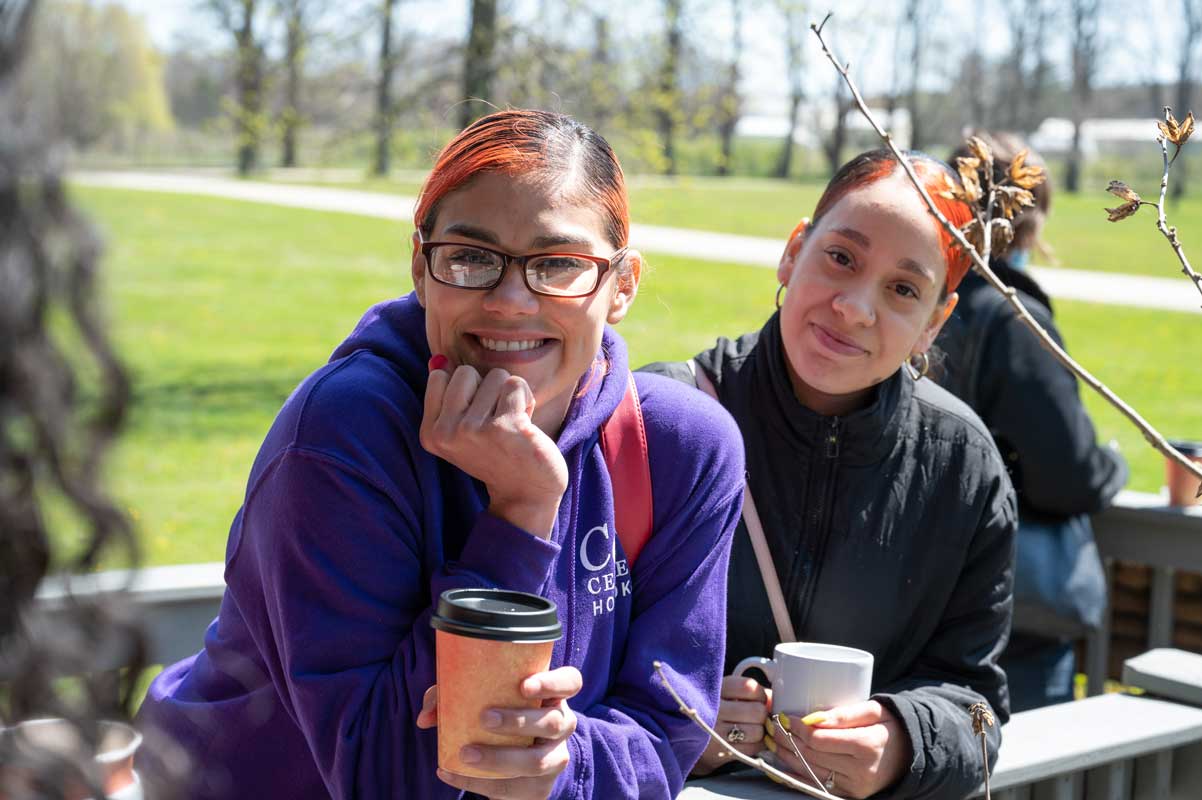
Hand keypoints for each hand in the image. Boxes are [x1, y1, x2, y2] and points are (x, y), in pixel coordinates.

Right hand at [421, 360, 567, 537]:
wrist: (527, 492)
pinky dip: (526, 399)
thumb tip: (438, 358)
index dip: (467, 390)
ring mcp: (473, 430)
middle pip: (465, 372)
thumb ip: (448, 395)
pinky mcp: (503, 427)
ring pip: (495, 376)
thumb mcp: (463, 428)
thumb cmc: (498, 453)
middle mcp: (446, 433)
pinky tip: (526, 425)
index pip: (440, 377)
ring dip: (510, 395)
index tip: (477, 417)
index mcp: (431, 433)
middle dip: (487, 388)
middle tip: (496, 419)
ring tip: (512, 423)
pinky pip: (515, 384)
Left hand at [424, 666, 581, 799]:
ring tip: (466, 754)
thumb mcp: (483, 697)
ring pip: (537, 761)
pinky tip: (451, 773)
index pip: (570, 682)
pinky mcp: (540, 788)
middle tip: (484, 718)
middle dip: (518, 721)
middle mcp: (562, 725)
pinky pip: (514, 789)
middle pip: (553, 722)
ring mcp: (555, 758)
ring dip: (500, 758)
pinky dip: (479, 783)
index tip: (523, 685)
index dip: (553, 683)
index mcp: (554, 696)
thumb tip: (425, 716)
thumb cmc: (498, 713)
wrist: (519, 758)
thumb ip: (453, 696)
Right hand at [692, 675, 770, 775]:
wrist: (687, 736)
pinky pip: (752, 748)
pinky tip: (747, 739)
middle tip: (756, 716)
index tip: (758, 699)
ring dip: (760, 731)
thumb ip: (747, 691)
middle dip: (762, 715)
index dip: (761, 694)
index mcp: (716, 689)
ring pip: (757, 732)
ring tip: (750, 728)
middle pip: (757, 711)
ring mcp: (717, 732)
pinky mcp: (721, 752)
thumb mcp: (724, 692)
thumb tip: (774, 698)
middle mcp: (715, 710)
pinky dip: (756, 745)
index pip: (750, 687)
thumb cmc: (713, 710)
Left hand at [765, 701, 909, 798]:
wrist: (910, 754)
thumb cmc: (889, 726)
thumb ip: (844, 713)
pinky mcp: (851, 794)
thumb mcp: (873, 710)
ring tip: (774, 741)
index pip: (819, 739)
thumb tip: (813, 717)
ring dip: (787, 756)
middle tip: (772, 726)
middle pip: (811, 756)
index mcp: (867, 746)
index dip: (797, 728)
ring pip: (810, 772)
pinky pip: (817, 784)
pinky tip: (786, 760)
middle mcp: (861, 770)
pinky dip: (798, 772)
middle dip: (787, 740)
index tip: (784, 716)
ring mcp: (855, 786)